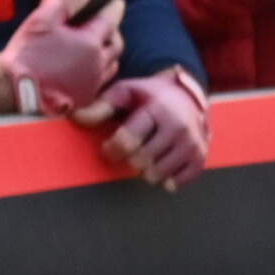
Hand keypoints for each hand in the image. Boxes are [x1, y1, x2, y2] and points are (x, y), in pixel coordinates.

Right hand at [0, 0, 122, 116]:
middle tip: (108, 24)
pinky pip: (102, 82)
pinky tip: (90, 68)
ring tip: (100, 46)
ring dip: (109, 53)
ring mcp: (92, 84)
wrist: (14, 93)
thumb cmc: (28, 55)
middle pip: (116, 45)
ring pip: (111, 65)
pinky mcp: (84, 100)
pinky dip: (101, 71)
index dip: (114, 8)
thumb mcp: (44, 18)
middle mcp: (97, 65)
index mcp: (90, 43)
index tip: (117, 1)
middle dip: (114, 32)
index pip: (110, 20)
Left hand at [93, 67, 209, 189]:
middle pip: (141, 161)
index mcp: (157, 109)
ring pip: (158, 175)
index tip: (109, 147)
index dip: (112, 149)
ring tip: (144, 159)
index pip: (128, 140)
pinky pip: (179, 182)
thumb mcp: (125, 93)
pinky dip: (166, 180)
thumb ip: (100, 106)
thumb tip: (74, 117)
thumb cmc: (150, 96)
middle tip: (128, 153)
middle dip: (129, 160)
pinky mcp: (200, 157)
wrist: (189, 96)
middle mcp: (178, 127)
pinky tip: (161, 169)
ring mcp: (192, 144)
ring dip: (145, 171)